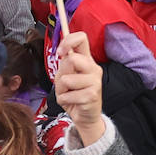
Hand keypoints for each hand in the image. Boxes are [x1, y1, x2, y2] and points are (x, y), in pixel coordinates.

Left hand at [54, 31, 104, 145]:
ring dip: (61, 90)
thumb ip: (65, 65)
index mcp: (87, 60)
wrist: (85, 116)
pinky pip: (67, 95)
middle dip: (62, 73)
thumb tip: (62, 53)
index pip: (81, 38)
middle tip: (64, 83)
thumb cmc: (74, 94)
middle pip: (72, 59)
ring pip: (67, 79)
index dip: (68, 41)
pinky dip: (64, 100)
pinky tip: (72, 102)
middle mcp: (93, 68)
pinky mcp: (92, 95)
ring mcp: (95, 82)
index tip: (60, 52)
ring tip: (68, 94)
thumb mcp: (66, 77)